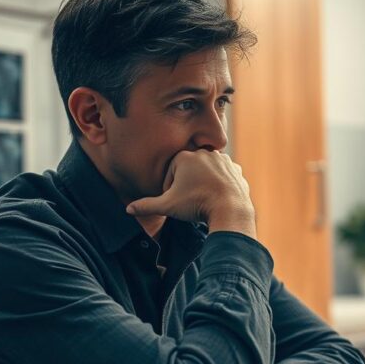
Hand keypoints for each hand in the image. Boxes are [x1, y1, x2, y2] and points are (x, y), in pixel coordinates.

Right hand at [126, 149, 255, 236]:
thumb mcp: (168, 206)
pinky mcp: (236, 169)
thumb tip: (128, 209)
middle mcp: (205, 153)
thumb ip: (147, 205)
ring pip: (207, 171)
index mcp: (186, 157)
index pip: (172, 171)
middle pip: (190, 169)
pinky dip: (220, 185)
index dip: (170, 187)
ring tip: (203, 199)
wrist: (229, 210)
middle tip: (189, 200)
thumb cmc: (197, 205)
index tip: (175, 200)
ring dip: (204, 182)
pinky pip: (224, 176)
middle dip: (187, 184)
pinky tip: (217, 197)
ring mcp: (223, 160)